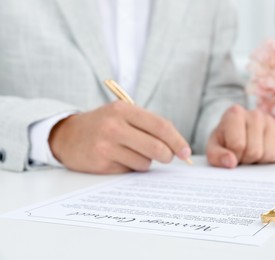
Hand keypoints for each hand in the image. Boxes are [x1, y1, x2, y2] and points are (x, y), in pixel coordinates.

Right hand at [49, 101, 191, 173]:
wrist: (67, 135)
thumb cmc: (104, 124)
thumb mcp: (123, 114)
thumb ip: (148, 126)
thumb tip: (177, 147)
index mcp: (123, 109)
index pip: (160, 125)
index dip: (177, 140)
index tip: (186, 152)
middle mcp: (114, 126)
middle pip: (156, 147)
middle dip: (167, 155)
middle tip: (167, 157)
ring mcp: (105, 146)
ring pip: (145, 162)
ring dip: (145, 161)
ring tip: (131, 152)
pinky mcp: (101, 164)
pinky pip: (129, 170)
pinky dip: (130, 167)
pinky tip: (118, 158)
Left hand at [206, 105, 274, 167]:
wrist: (237, 133)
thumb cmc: (224, 141)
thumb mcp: (213, 148)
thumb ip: (216, 156)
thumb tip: (231, 162)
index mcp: (235, 113)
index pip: (238, 145)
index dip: (233, 156)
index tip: (229, 153)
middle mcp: (255, 113)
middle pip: (254, 151)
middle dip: (246, 159)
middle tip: (240, 154)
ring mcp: (271, 121)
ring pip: (269, 154)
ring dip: (258, 160)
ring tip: (250, 151)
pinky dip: (269, 159)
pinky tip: (261, 150)